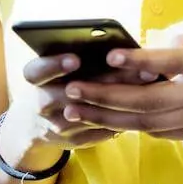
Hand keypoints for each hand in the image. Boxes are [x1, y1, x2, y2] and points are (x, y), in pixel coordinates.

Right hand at [2, 53, 158, 152]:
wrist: (36, 125)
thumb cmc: (58, 82)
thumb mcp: (58, 68)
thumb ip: (79, 56)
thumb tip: (117, 43)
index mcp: (36, 80)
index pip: (37, 71)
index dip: (54, 65)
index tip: (76, 59)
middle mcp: (41, 103)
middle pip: (70, 93)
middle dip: (105, 80)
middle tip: (136, 67)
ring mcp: (57, 126)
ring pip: (89, 114)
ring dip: (119, 100)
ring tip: (147, 84)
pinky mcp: (74, 140)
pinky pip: (100, 130)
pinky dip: (122, 117)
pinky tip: (145, 103)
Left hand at [59, 33, 182, 141]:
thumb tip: (156, 47)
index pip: (171, 62)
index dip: (139, 60)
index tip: (111, 55)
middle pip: (147, 99)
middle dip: (105, 96)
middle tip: (72, 90)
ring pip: (146, 121)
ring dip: (109, 116)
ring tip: (77, 110)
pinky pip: (160, 132)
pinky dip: (133, 126)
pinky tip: (112, 120)